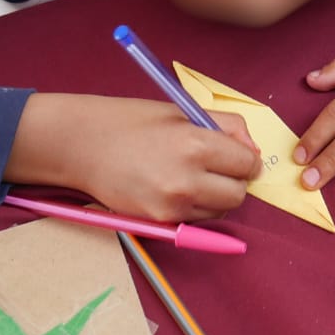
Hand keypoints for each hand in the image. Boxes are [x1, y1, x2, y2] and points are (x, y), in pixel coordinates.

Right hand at [5, 93, 260, 223]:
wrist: (82, 146)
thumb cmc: (131, 122)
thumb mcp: (182, 111)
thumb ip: (225, 126)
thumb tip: (252, 150)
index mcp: (195, 144)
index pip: (246, 163)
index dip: (245, 157)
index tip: (236, 153)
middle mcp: (187, 180)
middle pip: (238, 195)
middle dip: (235, 180)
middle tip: (217, 165)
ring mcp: (172, 206)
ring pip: (219, 212)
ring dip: (216, 197)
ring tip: (191, 175)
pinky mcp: (159, 222)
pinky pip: (195, 221)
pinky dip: (195, 208)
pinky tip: (175, 188)